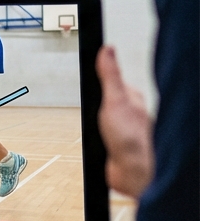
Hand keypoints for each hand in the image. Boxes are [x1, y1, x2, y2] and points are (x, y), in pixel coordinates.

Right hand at [96, 46, 152, 197]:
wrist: (132, 171)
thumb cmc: (129, 138)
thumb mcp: (114, 100)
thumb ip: (110, 76)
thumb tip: (107, 49)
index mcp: (132, 97)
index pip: (111, 80)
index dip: (98, 78)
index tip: (89, 72)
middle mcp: (130, 110)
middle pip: (106, 97)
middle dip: (96, 99)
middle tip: (88, 101)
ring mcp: (124, 126)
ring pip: (104, 115)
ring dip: (96, 118)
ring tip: (92, 120)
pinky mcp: (118, 142)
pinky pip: (103, 132)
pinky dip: (97, 133)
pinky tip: (97, 136)